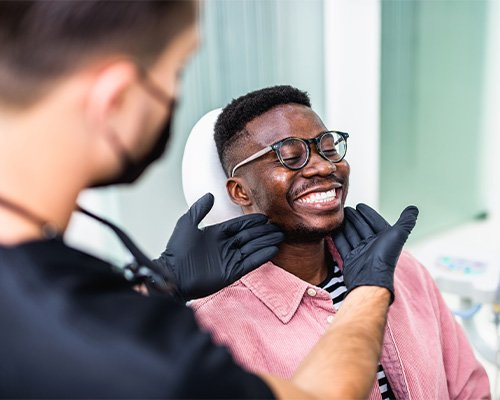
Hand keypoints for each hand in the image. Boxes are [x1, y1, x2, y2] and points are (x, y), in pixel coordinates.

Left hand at [154, 193, 283, 300]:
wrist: (173, 274)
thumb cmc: (176, 250)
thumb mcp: (187, 223)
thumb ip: (199, 209)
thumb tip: (211, 195)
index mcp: (216, 234)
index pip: (239, 225)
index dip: (252, 221)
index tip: (265, 217)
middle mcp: (225, 246)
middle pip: (249, 236)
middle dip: (264, 231)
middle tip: (278, 227)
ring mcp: (229, 259)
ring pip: (252, 248)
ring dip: (266, 242)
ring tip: (280, 236)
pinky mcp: (232, 272)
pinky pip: (250, 262)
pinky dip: (262, 256)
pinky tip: (273, 250)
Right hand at [332, 204, 417, 302]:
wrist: (370, 279)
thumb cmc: (384, 257)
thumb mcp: (397, 235)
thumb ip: (406, 221)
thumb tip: (413, 208)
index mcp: (384, 239)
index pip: (375, 222)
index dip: (368, 213)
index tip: (360, 205)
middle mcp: (373, 245)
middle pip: (361, 227)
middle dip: (354, 217)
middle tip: (345, 208)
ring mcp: (361, 252)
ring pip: (351, 234)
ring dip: (345, 225)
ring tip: (339, 216)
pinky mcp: (350, 259)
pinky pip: (343, 245)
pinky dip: (338, 237)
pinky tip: (333, 229)